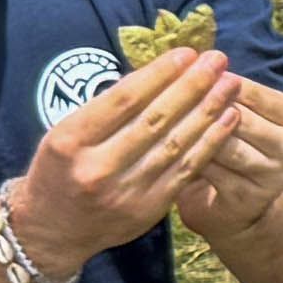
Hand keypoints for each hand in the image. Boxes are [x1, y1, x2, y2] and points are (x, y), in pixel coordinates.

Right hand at [7, 44, 241, 274]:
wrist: (53, 228)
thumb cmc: (59, 169)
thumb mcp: (65, 133)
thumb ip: (106, 108)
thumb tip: (159, 72)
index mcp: (69, 141)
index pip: (123, 100)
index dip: (160, 74)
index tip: (187, 53)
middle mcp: (97, 168)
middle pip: (154, 120)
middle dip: (192, 86)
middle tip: (218, 60)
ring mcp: (124, 192)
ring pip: (175, 144)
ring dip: (208, 111)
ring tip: (230, 84)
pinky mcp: (148, 209)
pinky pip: (186, 170)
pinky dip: (210, 142)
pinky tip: (229, 119)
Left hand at [163, 70, 282, 240]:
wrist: (240, 205)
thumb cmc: (232, 148)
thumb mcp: (237, 114)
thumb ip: (222, 89)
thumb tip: (193, 58)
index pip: (248, 90)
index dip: (210, 79)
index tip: (177, 70)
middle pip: (237, 116)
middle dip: (198, 104)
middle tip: (160, 95)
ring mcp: (273, 176)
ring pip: (223, 144)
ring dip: (189, 131)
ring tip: (159, 120)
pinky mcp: (248, 199)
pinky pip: (209, 170)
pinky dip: (183, 157)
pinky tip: (162, 148)